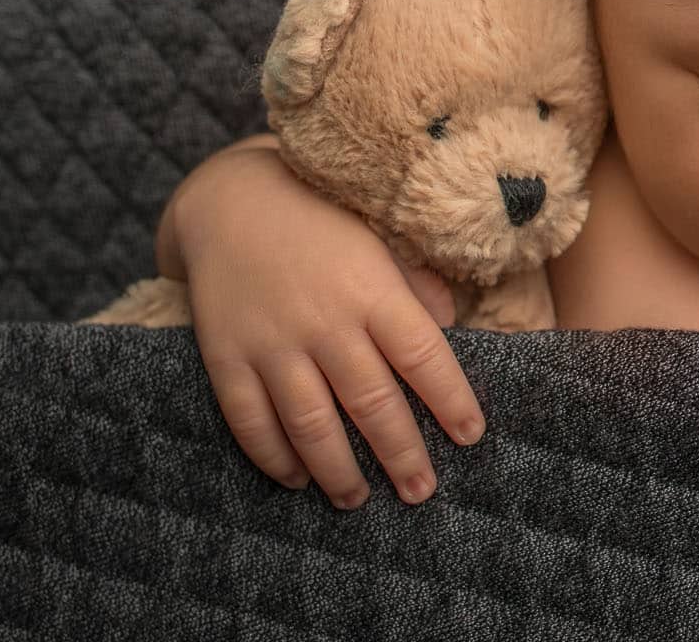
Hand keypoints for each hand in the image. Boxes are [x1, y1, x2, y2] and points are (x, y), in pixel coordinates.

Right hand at [174, 142, 486, 507]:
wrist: (230, 198)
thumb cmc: (321, 218)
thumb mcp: (380, 235)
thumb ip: (416, 282)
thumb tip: (451, 324)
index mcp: (372, 288)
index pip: (423, 356)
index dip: (451, 401)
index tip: (471, 436)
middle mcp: (324, 320)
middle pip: (372, 402)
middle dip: (401, 455)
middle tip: (422, 492)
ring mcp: (272, 342)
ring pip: (311, 424)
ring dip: (338, 471)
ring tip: (358, 499)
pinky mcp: (226, 356)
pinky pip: (250, 420)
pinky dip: (274, 457)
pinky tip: (296, 478)